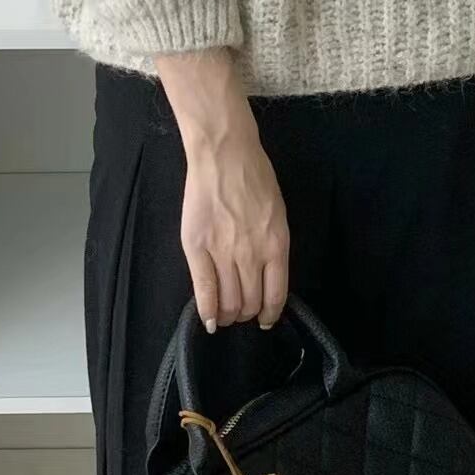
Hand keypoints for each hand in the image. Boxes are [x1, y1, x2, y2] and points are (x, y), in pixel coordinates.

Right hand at [154, 49, 289, 330]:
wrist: (224, 154)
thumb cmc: (255, 177)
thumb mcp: (277, 214)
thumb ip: (273, 247)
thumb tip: (266, 277)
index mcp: (277, 245)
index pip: (276, 295)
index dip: (269, 314)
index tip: (264, 319)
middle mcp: (252, 254)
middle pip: (250, 301)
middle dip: (246, 313)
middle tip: (241, 312)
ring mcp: (223, 252)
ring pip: (228, 301)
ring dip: (228, 314)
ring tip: (225, 314)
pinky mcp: (198, 248)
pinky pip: (204, 290)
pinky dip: (207, 310)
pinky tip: (209, 320)